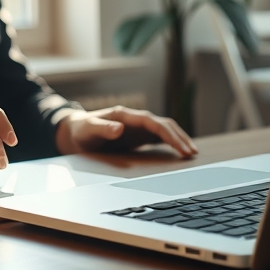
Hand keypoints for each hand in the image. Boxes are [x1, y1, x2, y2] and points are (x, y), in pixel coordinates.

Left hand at [55, 105, 197, 157]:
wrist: (76, 131)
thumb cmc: (82, 130)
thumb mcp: (89, 129)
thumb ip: (103, 128)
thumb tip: (120, 129)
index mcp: (127, 116)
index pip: (154, 123)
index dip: (169, 134)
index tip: (181, 147)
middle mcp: (136, 120)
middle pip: (165, 125)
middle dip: (180, 138)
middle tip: (192, 154)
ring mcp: (138, 128)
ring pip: (165, 130)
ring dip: (179, 140)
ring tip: (192, 153)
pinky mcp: (138, 136)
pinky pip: (159, 138)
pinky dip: (172, 144)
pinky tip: (180, 153)